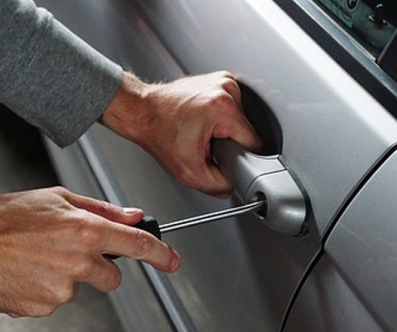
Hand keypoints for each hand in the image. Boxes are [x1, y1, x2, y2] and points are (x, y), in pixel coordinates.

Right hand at [0, 187, 179, 316]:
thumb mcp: (57, 198)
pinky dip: (44, 290)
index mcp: (85, 230)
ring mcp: (61, 289)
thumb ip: (101, 209)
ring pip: (79, 288)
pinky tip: (25, 273)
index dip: (161, 254)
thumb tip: (134, 216)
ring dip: (65, 277)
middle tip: (68, 252)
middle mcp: (78, 262)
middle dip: (99, 268)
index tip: (172, 261)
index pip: (137, 245)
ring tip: (36, 258)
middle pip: (111, 277)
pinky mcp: (44, 307)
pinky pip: (54, 301)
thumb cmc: (6, 217)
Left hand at [101, 71, 261, 197]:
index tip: (224, 158)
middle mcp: (226, 89)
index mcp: (223, 108)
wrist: (142, 112)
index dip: (240, 157)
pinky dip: (221, 118)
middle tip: (206, 145)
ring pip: (240, 120)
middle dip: (230, 143)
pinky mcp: (220, 80)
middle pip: (246, 131)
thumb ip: (219, 186)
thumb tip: (234, 186)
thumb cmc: (158, 134)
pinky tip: (203, 121)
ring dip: (225, 131)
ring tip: (202, 132)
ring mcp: (223, 81)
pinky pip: (232, 108)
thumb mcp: (189, 173)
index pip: (254, 143)